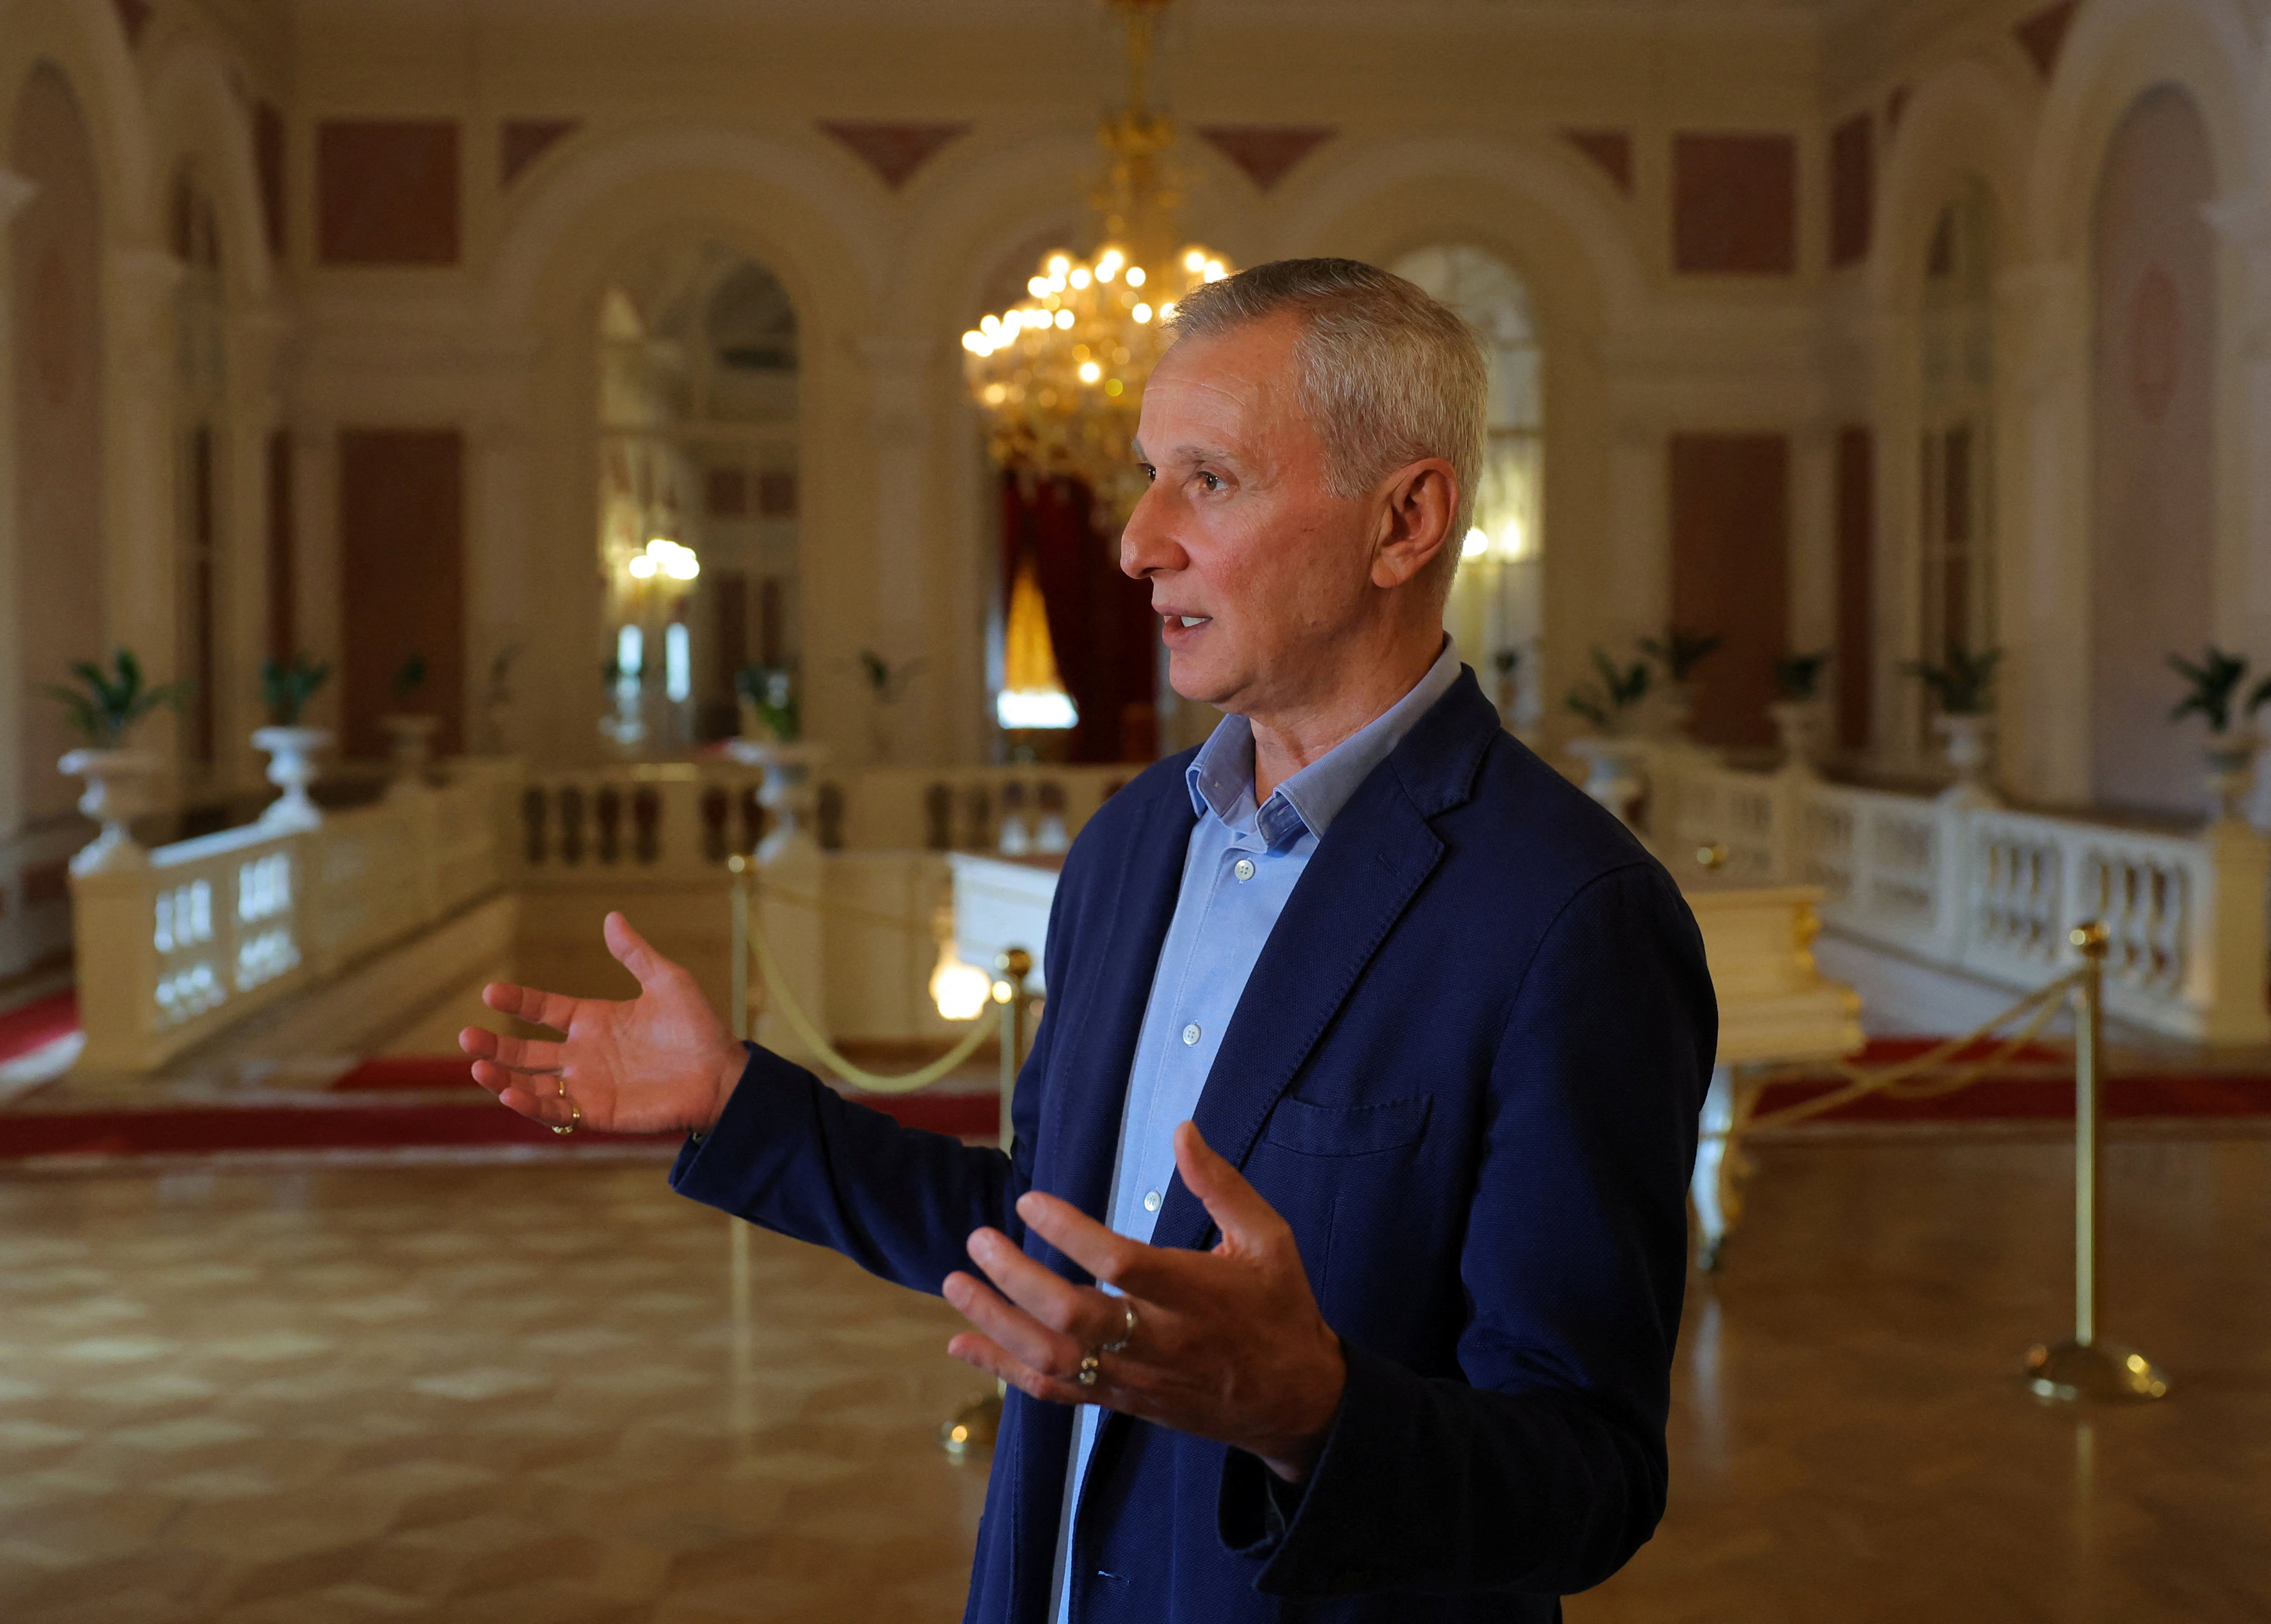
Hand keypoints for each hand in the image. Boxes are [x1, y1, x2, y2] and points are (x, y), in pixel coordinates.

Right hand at [458, 911, 745, 1135]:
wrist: (722, 1073)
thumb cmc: (698, 1028)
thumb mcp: (667, 981)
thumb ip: (635, 954)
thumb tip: (611, 916)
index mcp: (593, 1020)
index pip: (543, 1010)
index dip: (517, 1002)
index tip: (490, 993)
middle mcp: (582, 1054)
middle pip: (525, 1052)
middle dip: (493, 1047)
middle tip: (465, 1036)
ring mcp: (587, 1085)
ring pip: (531, 1084)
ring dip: (502, 1079)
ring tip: (477, 1069)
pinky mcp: (597, 1112)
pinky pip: (556, 1111)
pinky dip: (531, 1105)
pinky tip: (511, 1095)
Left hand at [943, 1121, 1346, 1482]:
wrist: (1296, 1401)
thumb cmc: (1280, 1307)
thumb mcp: (1268, 1238)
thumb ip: (1221, 1186)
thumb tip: (1184, 1130)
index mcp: (1195, 1294)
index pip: (1121, 1264)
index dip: (1069, 1232)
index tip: (1029, 1202)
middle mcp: (1160, 1340)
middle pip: (1074, 1318)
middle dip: (1017, 1280)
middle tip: (978, 1239)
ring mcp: (1136, 1378)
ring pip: (1054, 1360)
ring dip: (998, 1324)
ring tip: (954, 1284)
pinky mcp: (1123, 1401)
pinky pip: (1055, 1392)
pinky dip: (1004, 1370)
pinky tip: (964, 1344)